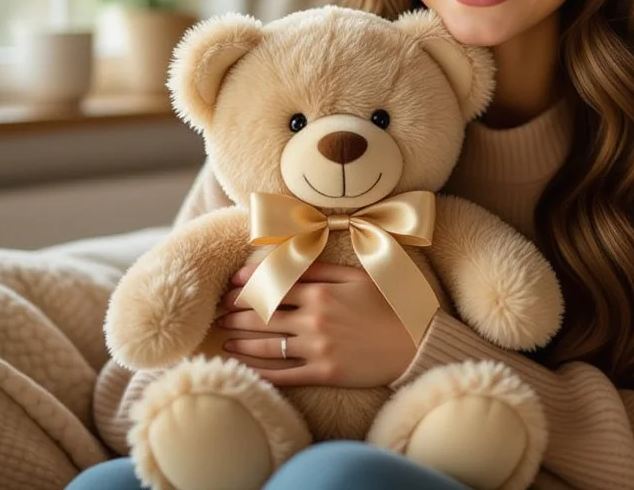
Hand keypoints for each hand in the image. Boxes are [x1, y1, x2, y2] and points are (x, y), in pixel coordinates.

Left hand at [217, 262, 420, 387]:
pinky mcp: (324, 372)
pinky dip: (260, 371)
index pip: (274, 286)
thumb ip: (322, 268)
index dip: (248, 285)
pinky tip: (244, 367)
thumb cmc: (390, 304)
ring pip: (268, 344)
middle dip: (236, 314)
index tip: (230, 286)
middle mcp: (315, 318)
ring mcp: (318, 347)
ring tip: (225, 338)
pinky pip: (284, 373)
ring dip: (241, 341)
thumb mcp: (359, 277)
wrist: (416, 343)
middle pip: (263, 315)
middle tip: (218, 313)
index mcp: (322, 292)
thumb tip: (290, 259)